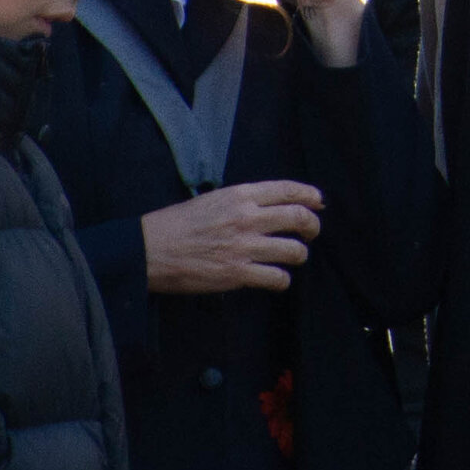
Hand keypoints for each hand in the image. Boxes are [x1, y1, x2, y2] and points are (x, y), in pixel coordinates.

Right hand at [142, 178, 323, 291]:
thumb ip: (242, 201)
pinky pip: (276, 277)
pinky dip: (282, 280)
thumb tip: (270, 206)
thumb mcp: (212, 199)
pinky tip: (277, 279)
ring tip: (294, 257)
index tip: (319, 202)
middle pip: (298, 217)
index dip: (310, 195)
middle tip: (312, 231)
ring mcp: (244, 247)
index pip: (287, 190)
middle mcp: (247, 218)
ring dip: (300, 255)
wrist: (150, 250)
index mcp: (240, 195)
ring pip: (294, 250)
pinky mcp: (237, 273)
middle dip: (313, 225)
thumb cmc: (178, 224)